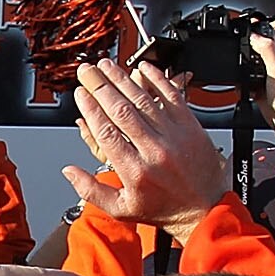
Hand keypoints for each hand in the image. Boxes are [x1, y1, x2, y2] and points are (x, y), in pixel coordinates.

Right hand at [64, 61, 229, 234]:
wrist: (205, 209)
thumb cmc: (164, 208)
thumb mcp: (121, 209)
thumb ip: (91, 190)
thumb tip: (69, 171)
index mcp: (134, 171)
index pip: (107, 132)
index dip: (90, 109)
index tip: (80, 93)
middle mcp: (154, 151)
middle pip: (121, 111)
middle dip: (100, 86)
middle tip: (87, 71)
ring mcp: (174, 136)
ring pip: (144, 100)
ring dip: (123, 79)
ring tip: (107, 66)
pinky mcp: (190, 126)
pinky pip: (172, 97)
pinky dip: (157, 79)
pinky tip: (143, 68)